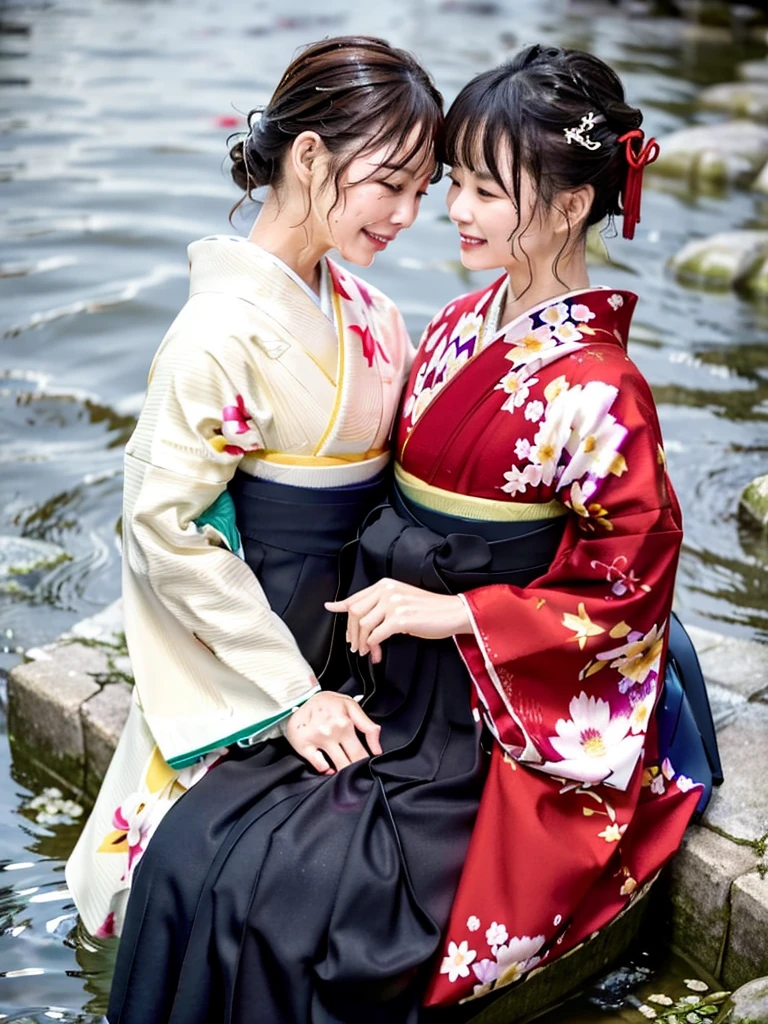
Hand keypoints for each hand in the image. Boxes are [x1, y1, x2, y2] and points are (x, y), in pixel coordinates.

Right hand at [284, 691, 381, 773]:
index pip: (362, 752)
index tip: (368, 764)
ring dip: (343, 769)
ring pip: (338, 767)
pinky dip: (325, 768)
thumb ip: (367, 726)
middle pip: (352, 761)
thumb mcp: (350, 706)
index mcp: (345, 722)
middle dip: (357, 768)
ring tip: (342, 764)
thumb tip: (377, 749)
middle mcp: (332, 731)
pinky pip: (320, 767)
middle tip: (356, 767)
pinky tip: (327, 763)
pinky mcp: (303, 745)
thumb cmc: (326, 703)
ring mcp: (317, 739)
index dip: (367, 761)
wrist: (298, 699)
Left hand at [325, 579, 471, 663]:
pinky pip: (376, 635)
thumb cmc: (429, 609)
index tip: (331, 608)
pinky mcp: (401, 619)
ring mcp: (394, 604)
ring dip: (362, 642)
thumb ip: (379, 603)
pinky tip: (376, 653)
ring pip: (364, 625)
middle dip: (352, 633)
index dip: (342, 607)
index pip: (356, 597)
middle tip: (356, 646)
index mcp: (385, 585)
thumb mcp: (401, 600)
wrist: (453, 612)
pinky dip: (373, 646)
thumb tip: (354, 610)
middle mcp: (388, 591)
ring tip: (367, 651)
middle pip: (355, 612)